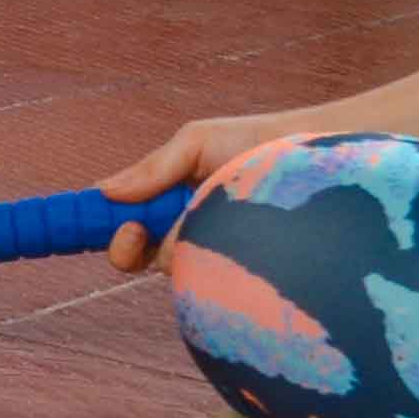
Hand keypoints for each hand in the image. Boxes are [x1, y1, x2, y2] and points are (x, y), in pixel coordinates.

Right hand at [88, 109, 306, 267]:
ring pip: (169, 264)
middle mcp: (182, 231)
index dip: (106, 229)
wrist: (315, 163)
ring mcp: (207, 253)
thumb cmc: (255, 143)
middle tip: (135, 231)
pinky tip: (229, 239)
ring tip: (210, 212)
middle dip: (126, 247)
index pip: (121, 224)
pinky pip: (204, 275)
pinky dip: (205, 257)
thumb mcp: (196, 142)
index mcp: (166, 200)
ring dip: (175, 244)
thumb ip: (151, 168)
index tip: (112, 226)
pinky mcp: (234, 272)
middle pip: (133, 256)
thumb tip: (104, 191)